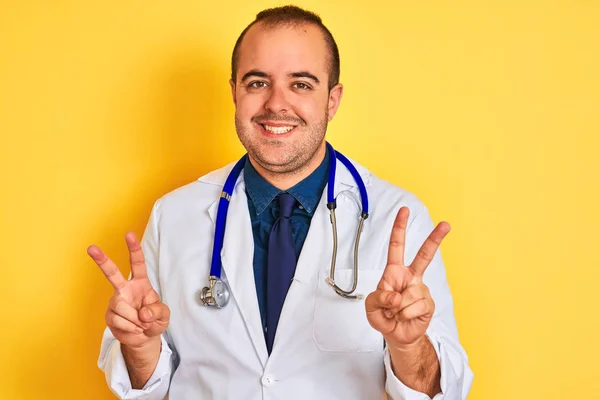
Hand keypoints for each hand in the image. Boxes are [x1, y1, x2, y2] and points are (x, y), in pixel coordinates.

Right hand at [87, 232, 169, 348]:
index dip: (134, 249)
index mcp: (140, 283)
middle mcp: (125, 289)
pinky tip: (134, 328)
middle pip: (112, 273)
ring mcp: (116, 301)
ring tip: (141, 324)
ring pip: (121, 307)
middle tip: (91, 248)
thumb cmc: (154, 320)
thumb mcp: (164, 315)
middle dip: (102, 260)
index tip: (129, 234)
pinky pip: (118, 320)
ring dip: (135, 320)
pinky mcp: (109, 315)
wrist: (144, 337)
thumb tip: (143, 313)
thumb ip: (157, 311)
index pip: (137, 263)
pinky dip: (130, 327)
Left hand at [365, 207, 449, 349]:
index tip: (405, 210)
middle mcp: (411, 277)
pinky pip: (415, 306)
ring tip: (396, 313)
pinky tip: (405, 317)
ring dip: (397, 308)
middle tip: (446, 224)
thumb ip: (378, 297)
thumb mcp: (371, 306)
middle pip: (425, 256)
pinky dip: (405, 315)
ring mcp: (421, 289)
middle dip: (435, 239)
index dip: (399, 228)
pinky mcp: (429, 303)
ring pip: (409, 294)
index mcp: (394, 272)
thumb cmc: (384, 316)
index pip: (396, 246)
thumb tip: (396, 296)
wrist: (397, 335)